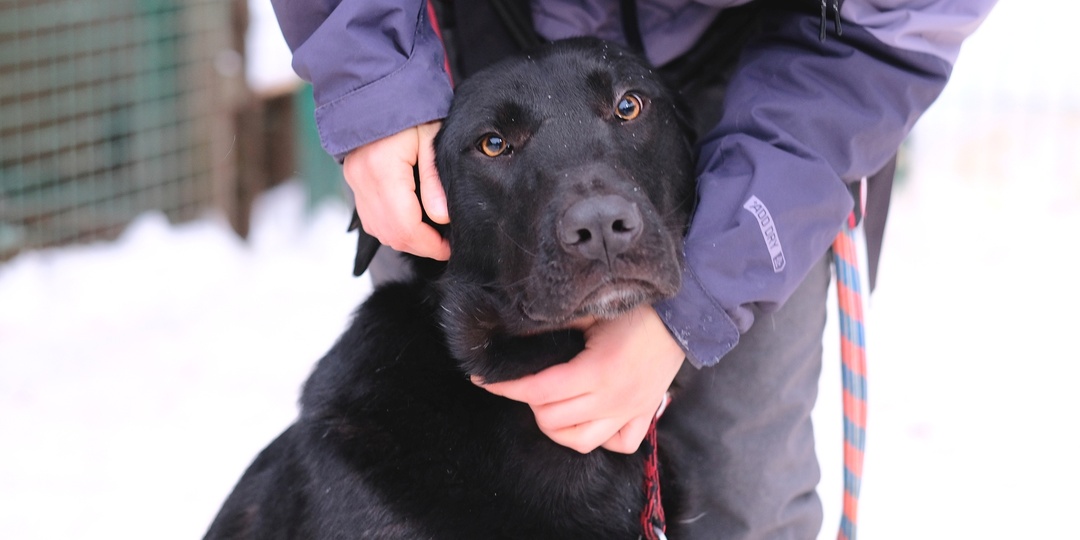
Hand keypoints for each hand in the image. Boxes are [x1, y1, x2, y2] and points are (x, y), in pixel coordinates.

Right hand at [343, 121, 449, 259]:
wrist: (378, 86)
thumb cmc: (410, 108)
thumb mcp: (431, 138)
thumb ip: (435, 181)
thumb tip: (441, 218)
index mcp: (383, 169)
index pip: (406, 226)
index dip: (429, 244)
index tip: (449, 247)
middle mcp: (363, 180)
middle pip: (389, 233)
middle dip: (419, 246)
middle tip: (443, 245)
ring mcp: (355, 181)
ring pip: (377, 229)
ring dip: (404, 238)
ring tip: (429, 234)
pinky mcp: (354, 180)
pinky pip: (370, 216)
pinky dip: (390, 225)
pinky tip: (411, 221)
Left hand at [475, 305, 684, 453]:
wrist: (684, 313)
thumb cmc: (637, 307)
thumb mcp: (591, 311)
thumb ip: (556, 327)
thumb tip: (517, 334)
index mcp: (598, 371)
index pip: (539, 390)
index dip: (507, 386)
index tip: (485, 378)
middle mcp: (613, 399)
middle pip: (552, 419)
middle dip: (529, 401)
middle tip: (525, 380)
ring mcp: (630, 411)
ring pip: (578, 440)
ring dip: (555, 424)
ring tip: (548, 401)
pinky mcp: (644, 414)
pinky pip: (616, 443)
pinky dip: (596, 436)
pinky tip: (586, 415)